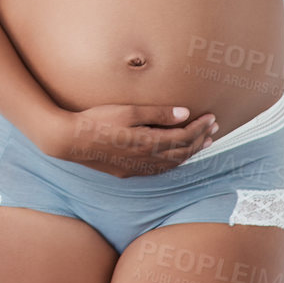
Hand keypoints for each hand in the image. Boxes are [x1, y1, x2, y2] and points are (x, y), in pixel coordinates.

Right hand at [40, 104, 217, 177]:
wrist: (70, 140)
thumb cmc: (97, 121)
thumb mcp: (128, 111)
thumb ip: (158, 114)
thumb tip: (184, 113)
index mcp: (149, 142)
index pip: (184, 137)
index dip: (200, 127)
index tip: (211, 117)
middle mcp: (147, 159)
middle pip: (182, 151)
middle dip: (200, 139)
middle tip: (213, 129)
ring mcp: (137, 168)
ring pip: (172, 163)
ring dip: (190, 152)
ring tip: (202, 143)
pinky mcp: (128, 172)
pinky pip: (159, 170)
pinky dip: (173, 162)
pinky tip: (175, 157)